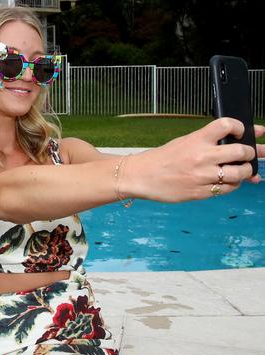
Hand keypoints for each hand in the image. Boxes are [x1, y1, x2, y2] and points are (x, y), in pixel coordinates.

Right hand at [123, 118, 259, 201]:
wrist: (141, 176)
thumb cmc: (161, 159)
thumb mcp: (183, 143)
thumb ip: (208, 142)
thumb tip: (238, 140)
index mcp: (196, 140)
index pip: (228, 125)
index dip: (242, 127)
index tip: (243, 132)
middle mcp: (201, 157)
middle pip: (241, 152)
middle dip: (250, 153)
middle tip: (247, 154)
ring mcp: (202, 176)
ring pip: (239, 173)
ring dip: (245, 172)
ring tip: (240, 170)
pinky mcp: (200, 192)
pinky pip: (227, 189)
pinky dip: (232, 185)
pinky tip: (225, 182)